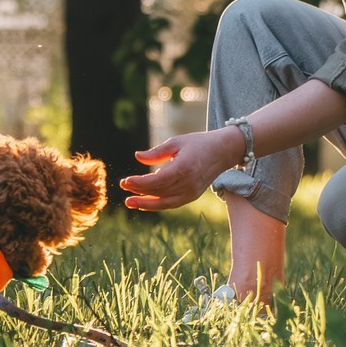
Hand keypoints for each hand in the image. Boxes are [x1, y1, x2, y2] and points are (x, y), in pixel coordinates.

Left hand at [119, 127, 244, 212]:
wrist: (222, 152)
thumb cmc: (197, 144)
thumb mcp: (176, 142)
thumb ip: (156, 153)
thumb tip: (137, 157)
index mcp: (184, 168)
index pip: (157, 180)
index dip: (140, 183)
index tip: (125, 181)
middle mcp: (188, 183)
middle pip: (159, 192)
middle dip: (139, 191)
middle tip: (123, 187)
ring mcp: (192, 192)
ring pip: (164, 202)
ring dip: (146, 203)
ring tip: (130, 202)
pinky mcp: (192, 196)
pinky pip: (172, 203)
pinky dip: (157, 204)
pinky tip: (144, 202)